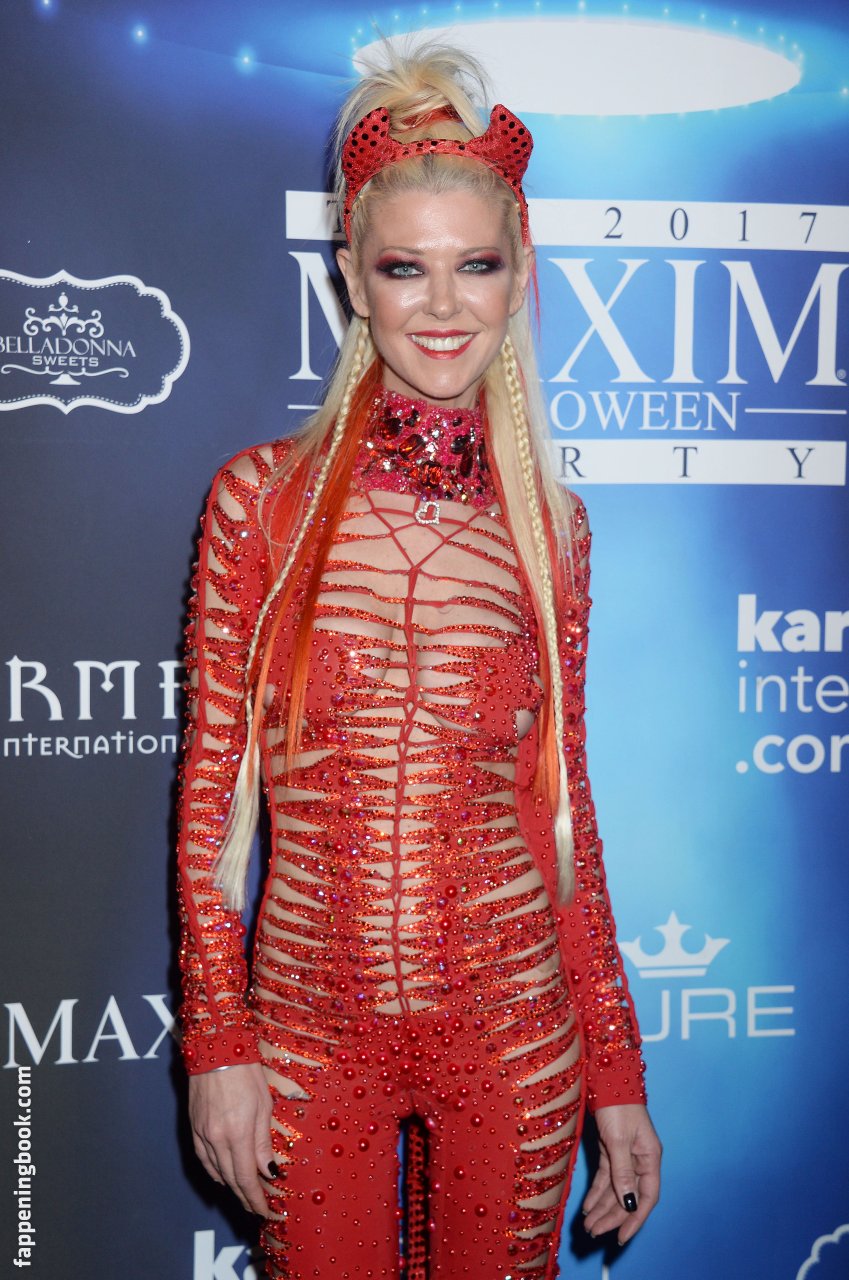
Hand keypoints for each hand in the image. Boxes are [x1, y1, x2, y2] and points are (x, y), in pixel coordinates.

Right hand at [188, 1063, 274, 1214]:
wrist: (216, 1048)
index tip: (265, 1211)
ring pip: (216, 1171)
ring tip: (244, 1196)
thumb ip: (262, 1141)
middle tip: (257, 1209)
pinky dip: (214, 1172)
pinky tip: (222, 1177)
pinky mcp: (193, 1127)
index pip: (246, 1178)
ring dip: (231, 1186)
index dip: (255, 1198)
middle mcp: (216, 1138)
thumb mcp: (263, 1104)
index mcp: (237, 1133)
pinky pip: (203, 1159)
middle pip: (230, 1179)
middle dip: (245, 1197)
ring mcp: (202, 1133)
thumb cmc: (246, 1071)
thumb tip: (267, 1171)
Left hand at [582, 1103, 660, 1245]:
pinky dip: (597, 1192)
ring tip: (588, 1225)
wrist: (607, 1078)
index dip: (635, 1219)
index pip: (647, 1197)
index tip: (621, 1237)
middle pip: (628, 1196)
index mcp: (650, 1158)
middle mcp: (640, 1160)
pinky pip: (606, 1177)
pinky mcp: (612, 1149)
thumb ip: (623, 1172)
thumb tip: (628, 1203)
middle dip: (612, 1216)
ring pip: (615, 1189)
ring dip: (602, 1207)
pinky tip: (587, 1206)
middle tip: (594, 1232)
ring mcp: (626, 1155)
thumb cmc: (617, 1106)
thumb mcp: (619, 1140)